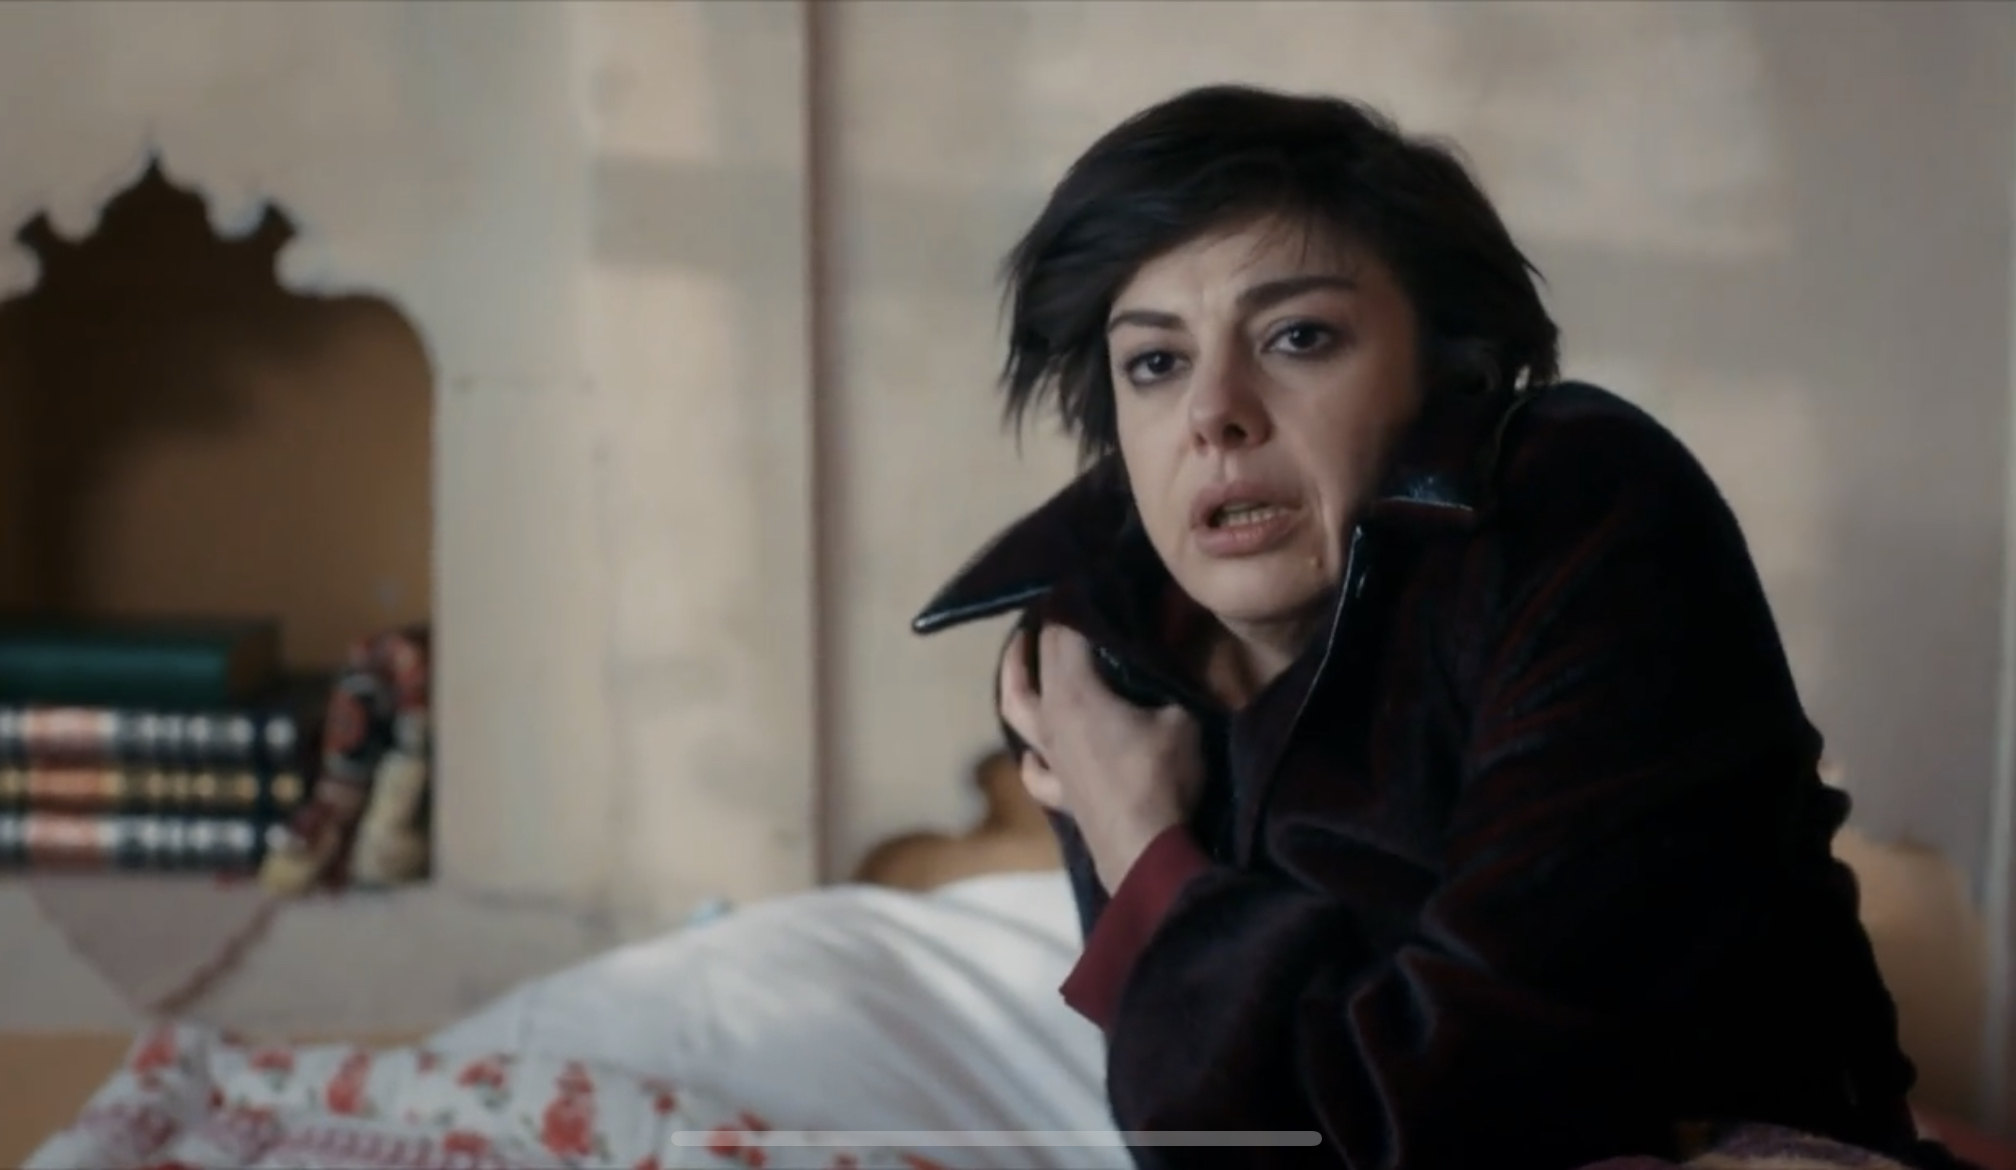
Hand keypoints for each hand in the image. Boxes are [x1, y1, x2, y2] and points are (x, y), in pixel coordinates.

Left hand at [998, 624, 1206, 889]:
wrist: (1145, 852)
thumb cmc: (1161, 777)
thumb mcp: (1182, 716)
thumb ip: (1170, 680)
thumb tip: (1172, 651)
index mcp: (1074, 693)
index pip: (1063, 633)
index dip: (1073, 605)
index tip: (1089, 587)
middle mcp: (1051, 721)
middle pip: (1034, 666)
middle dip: (1042, 635)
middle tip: (1052, 615)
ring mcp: (1050, 760)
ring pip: (1016, 712)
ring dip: (1015, 682)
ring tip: (1020, 664)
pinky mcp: (1060, 794)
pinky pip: (1035, 770)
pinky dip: (1032, 755)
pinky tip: (1035, 753)